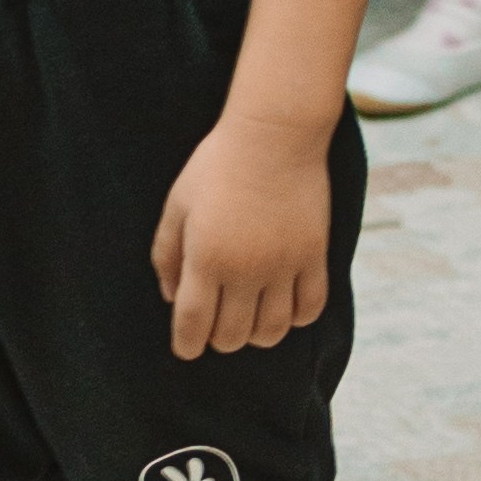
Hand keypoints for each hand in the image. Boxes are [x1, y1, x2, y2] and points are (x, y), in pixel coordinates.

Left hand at [151, 112, 333, 357]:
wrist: (275, 134)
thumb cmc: (218, 165)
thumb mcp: (178, 204)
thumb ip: (166, 254)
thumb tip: (170, 297)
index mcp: (206, 258)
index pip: (193, 326)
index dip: (186, 346)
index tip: (186, 346)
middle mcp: (245, 269)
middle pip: (231, 336)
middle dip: (218, 339)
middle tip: (217, 321)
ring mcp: (284, 264)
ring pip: (271, 331)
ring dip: (256, 334)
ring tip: (250, 315)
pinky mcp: (314, 255)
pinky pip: (310, 308)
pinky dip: (296, 317)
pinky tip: (284, 303)